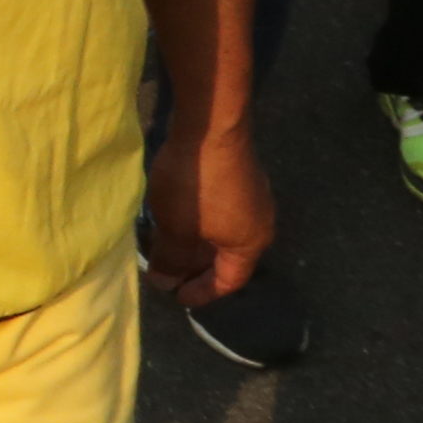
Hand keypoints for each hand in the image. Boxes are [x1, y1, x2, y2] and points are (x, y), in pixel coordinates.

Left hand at [147, 112, 274, 301]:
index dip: (202, 292)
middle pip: (227, 258)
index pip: (229, 281)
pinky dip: (197, 223)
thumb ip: (171, 261)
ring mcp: (251, 198)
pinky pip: (218, 213)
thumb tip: (165, 282)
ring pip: (220, 234)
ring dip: (194, 244)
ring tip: (163, 248)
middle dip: (195, 268)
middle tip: (165, 273)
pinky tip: (172, 219)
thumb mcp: (176, 230)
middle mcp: (259, 223)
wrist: (210, 125)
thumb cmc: (196, 185)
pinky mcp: (238, 178)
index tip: (176, 297)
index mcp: (251, 244)